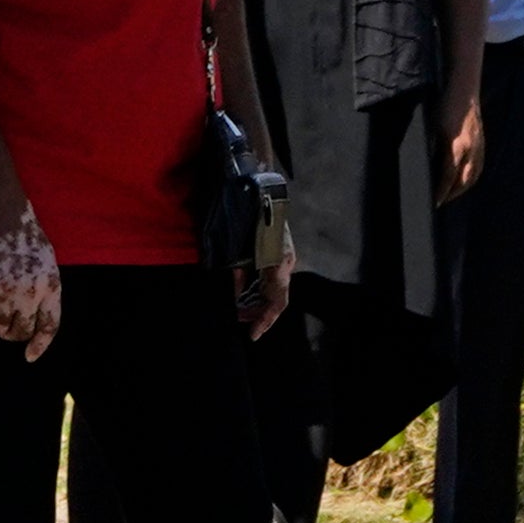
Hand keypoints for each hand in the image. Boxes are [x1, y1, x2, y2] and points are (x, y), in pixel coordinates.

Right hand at [0, 193, 60, 358]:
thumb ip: (42, 289)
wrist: (0, 211)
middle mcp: (31, 292)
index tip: (29, 356)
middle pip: (20, 332)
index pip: (49, 326)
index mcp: (51, 285)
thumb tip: (31, 318)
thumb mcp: (45, 262)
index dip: (39, 345)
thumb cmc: (22, 234)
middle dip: (11, 333)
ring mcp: (6, 290)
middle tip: (3, 320)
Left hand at [240, 216, 297, 340]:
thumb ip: (238, 276)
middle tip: (239, 321)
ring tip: (239, 310)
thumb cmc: (247, 218)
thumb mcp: (238, 251)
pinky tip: (244, 294)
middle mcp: (286, 262)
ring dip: (256, 302)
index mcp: (279, 263)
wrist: (257, 187)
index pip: (277, 302)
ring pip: (273, 290)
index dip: (264, 321)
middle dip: (257, 313)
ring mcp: (284, 257)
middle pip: (275, 299)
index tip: (252, 335)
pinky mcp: (278, 252)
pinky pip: (270, 278)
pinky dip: (257, 289)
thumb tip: (237, 295)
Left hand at [437, 94, 485, 202]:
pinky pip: (478, 167)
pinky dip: (470, 177)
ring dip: (462, 188)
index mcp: (457, 146)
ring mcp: (479, 147)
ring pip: (473, 175)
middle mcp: (470, 149)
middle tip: (438, 202)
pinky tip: (462, 180)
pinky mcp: (482, 143)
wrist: (464, 90)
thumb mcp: (431, 127)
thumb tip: (424, 167)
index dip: (441, 192)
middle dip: (451, 194)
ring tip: (449, 194)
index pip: (448, 177)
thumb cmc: (444, 105)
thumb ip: (431, 148)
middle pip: (464, 181)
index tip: (433, 202)